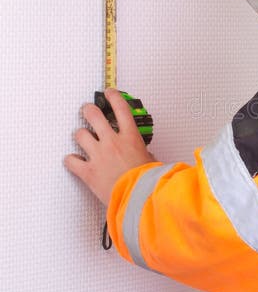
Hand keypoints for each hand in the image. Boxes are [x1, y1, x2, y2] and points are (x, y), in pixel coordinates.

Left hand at [65, 89, 155, 204]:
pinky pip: (71, 161)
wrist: (139, 198)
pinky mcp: (88, 172)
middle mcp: (112, 142)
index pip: (120, 108)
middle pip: (93, 115)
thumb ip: (144, 153)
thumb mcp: (152, 161)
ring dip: (80, 135)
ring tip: (82, 137)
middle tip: (87, 110)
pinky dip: (71, 160)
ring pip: (79, 134)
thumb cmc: (148, 182)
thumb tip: (144, 156)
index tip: (109, 93)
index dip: (113, 97)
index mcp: (131, 137)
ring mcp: (98, 155)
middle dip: (88, 110)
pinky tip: (74, 161)